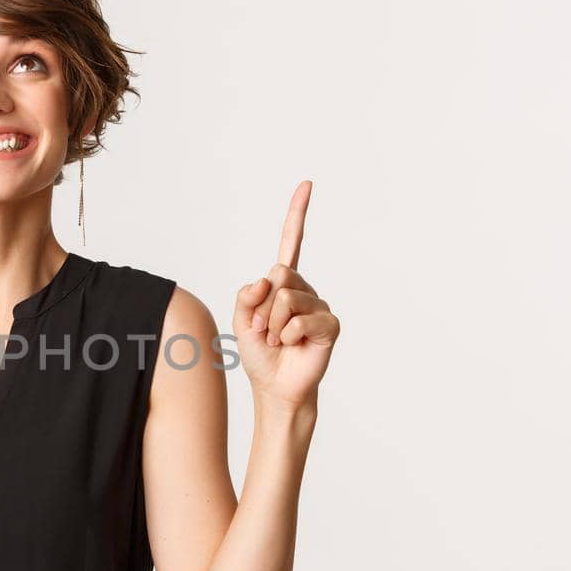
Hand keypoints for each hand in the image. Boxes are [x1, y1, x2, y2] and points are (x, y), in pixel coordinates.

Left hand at [232, 180, 340, 410]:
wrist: (275, 386)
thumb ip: (247, 295)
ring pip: (287, 299)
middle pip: (279, 274)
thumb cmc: (259, 353)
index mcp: (282, 282)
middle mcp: (302, 288)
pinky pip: (301, 320)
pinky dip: (288, 335)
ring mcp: (318, 304)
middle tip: (263, 330)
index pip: (291, 242)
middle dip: (262, 306)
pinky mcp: (329, 324)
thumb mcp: (241, 320)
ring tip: (277, 341)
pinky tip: (292, 345)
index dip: (298, 213)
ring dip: (272, 325)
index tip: (307, 184)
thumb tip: (268, 280)